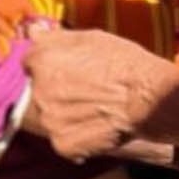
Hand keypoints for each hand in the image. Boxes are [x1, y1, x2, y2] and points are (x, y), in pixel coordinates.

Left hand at [21, 28, 167, 160]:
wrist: (149, 98)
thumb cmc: (124, 62)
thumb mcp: (91, 38)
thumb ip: (55, 37)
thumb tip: (32, 32)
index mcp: (41, 60)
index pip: (30, 63)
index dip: (49, 65)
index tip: (66, 69)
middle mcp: (37, 92)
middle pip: (35, 92)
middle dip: (52, 90)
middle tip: (82, 90)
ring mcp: (49, 121)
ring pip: (47, 118)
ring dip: (61, 114)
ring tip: (90, 109)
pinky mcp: (62, 145)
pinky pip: (61, 140)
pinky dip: (75, 136)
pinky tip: (94, 126)